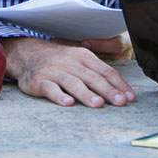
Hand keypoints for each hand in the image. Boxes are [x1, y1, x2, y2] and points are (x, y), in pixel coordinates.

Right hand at [2, 37, 135, 107]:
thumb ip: (96, 71)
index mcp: (83, 56)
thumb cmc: (59, 60)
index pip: (105, 71)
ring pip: (73, 83)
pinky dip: (59, 96)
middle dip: (108, 91)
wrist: (27, 53)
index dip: (119, 84)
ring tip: (98, 104)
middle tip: (120, 102)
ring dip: (87, 94)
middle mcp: (70, 62)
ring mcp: (54, 71)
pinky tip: (68, 103)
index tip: (130, 97)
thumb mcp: (78, 59)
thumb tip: (120, 89)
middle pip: (92, 78)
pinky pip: (51, 88)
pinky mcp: (39, 81)